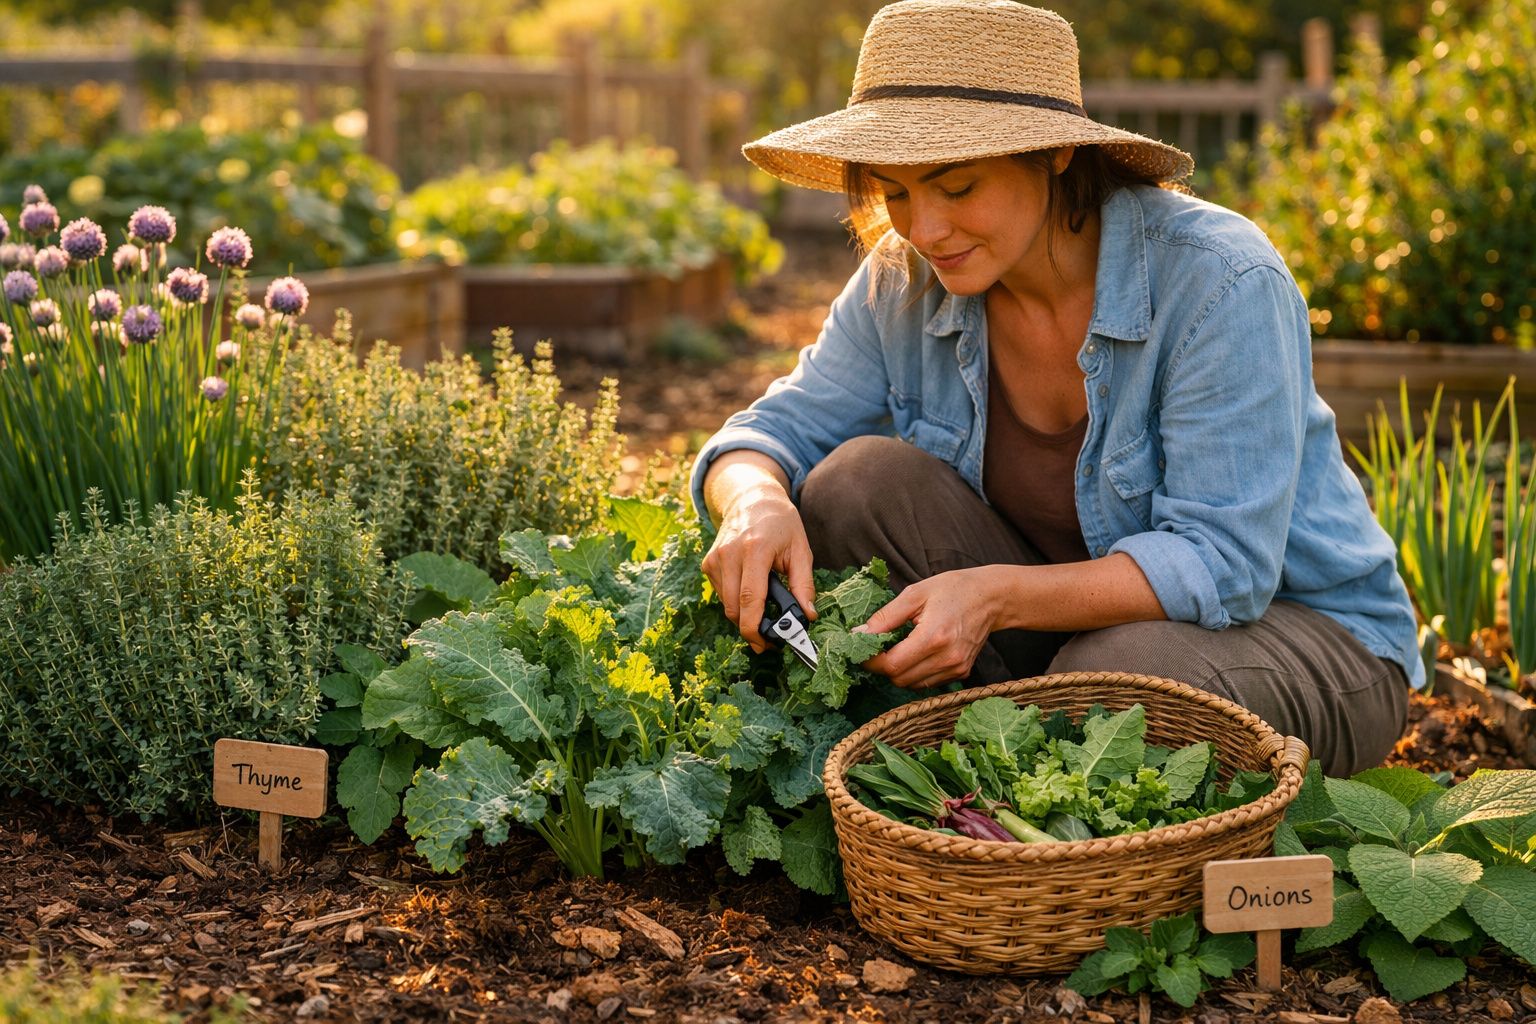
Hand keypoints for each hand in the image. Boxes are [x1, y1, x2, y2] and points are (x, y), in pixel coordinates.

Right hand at [701, 487, 817, 652]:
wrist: (751, 498)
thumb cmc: (780, 522)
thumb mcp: (801, 549)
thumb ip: (804, 584)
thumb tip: (808, 615)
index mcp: (755, 550)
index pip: (749, 598)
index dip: (754, 627)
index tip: (764, 645)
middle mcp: (730, 554)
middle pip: (733, 608)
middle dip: (750, 628)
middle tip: (769, 638)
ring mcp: (715, 558)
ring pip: (725, 604)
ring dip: (743, 615)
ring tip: (763, 611)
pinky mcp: (708, 562)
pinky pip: (720, 594)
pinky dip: (734, 600)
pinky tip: (749, 589)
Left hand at [855, 568, 1001, 688]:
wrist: (992, 598)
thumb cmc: (954, 589)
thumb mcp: (915, 594)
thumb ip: (885, 617)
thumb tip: (859, 634)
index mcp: (934, 637)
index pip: (891, 665)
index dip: (871, 661)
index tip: (862, 649)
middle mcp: (947, 658)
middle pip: (899, 679)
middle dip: (883, 666)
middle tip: (879, 646)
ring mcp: (956, 668)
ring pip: (912, 685)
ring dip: (898, 671)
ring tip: (899, 647)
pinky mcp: (961, 673)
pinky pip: (927, 683)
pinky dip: (915, 673)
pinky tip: (917, 653)